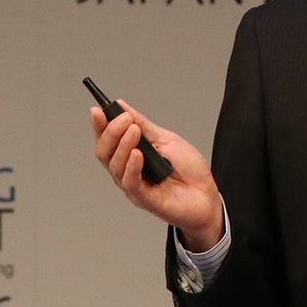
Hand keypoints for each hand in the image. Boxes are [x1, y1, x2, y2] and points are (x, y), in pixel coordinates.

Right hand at [91, 101, 225, 250]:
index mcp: (130, 158)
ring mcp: (134, 188)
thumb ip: (144, 126)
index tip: (97, 110)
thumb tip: (122, 106)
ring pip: (115, 166)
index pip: (107, 141)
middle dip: (110, 133)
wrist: (208, 195)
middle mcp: (127, 173)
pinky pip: (131, 183)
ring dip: (123, 145)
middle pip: (105, 153)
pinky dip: (132, 166)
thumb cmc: (189, 170)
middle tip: (123, 119)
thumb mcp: (167, 140)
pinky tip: (137, 154)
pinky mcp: (145, 200)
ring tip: (134, 130)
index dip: (100, 126)